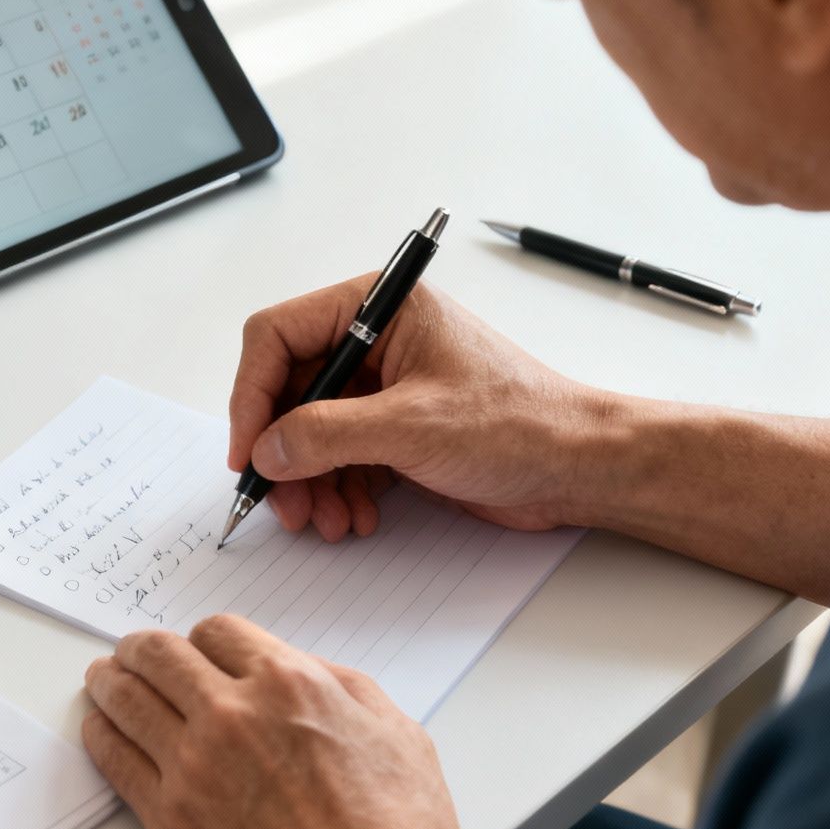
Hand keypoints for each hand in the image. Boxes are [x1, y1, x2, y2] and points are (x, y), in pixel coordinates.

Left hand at [80, 614, 468, 828]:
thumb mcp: (397, 733)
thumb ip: (343, 688)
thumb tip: (304, 670)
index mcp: (287, 683)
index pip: (217, 633)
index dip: (203, 639)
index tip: (195, 650)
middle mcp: (231, 714)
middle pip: (159, 656)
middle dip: (140, 649)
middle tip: (130, 654)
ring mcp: (192, 765)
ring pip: (127, 701)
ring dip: (109, 683)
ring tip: (102, 680)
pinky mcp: (169, 818)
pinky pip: (116, 760)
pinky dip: (102, 736)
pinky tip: (100, 730)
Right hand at [229, 276, 607, 537]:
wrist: (580, 466)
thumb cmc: (520, 424)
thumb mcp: (411, 426)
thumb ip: (326, 434)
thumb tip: (265, 450)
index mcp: (381, 308)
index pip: (279, 336)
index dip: (253, 394)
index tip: (249, 450)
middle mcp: (377, 340)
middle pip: (289, 391)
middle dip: (282, 452)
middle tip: (281, 501)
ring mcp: (386, 386)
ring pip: (310, 431)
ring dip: (308, 480)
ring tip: (322, 520)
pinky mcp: (396, 428)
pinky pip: (340, 456)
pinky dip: (337, 490)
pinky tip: (353, 517)